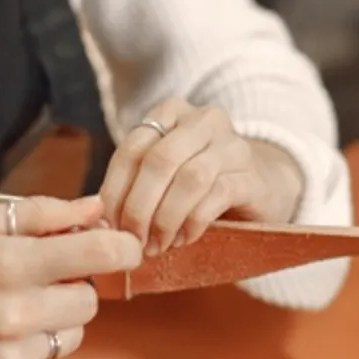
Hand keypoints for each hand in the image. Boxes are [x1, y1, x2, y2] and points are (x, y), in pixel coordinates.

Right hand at [0, 196, 141, 358]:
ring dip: (55, 319)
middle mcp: (12, 316)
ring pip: (69, 337)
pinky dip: (22, 348)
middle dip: (74, 285)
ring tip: (12, 304)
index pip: (98, 256)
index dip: (121, 247)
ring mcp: (4, 358)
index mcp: (8, 264)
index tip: (123, 245)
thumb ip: (40, 214)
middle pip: (90, 301)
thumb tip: (95, 208)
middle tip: (40, 274)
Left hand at [99, 99, 304, 256]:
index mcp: (172, 113)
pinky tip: (184, 239)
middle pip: (160, 160)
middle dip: (139, 206)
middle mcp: (204, 121)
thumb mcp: (163, 177)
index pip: (132, 147)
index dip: (115, 190)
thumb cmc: (200, 186)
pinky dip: (194, 222)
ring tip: (157, 245)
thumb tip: (96, 220)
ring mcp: (233, 146)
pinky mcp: (253, 177)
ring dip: (166, 218)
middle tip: (132, 240)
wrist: (262, 187)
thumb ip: (133, 187)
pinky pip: (218, 195)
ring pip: (190, 178)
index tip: (108, 225)